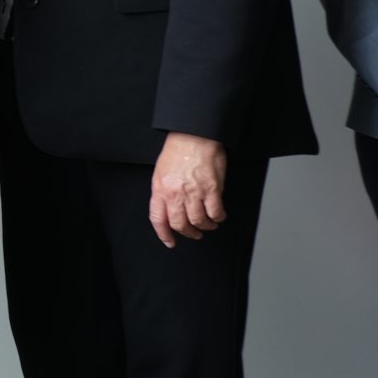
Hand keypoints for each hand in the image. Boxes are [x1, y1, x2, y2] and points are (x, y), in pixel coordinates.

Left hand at [148, 132, 227, 246]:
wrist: (194, 135)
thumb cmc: (178, 150)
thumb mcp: (161, 171)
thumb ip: (163, 191)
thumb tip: (168, 208)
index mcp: (160, 188)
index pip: (158, 218)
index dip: (163, 234)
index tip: (169, 241)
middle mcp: (175, 193)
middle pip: (180, 224)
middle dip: (188, 233)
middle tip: (194, 234)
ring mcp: (194, 192)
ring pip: (199, 221)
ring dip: (205, 227)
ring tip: (209, 225)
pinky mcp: (212, 189)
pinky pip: (215, 212)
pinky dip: (218, 218)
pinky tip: (219, 216)